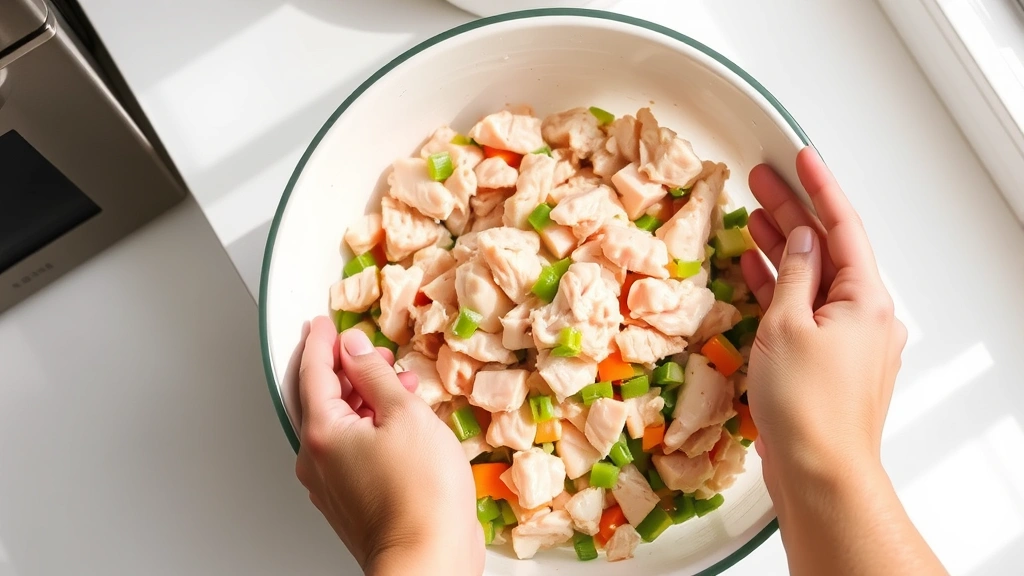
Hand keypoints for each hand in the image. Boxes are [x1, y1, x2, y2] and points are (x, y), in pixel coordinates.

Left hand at [294, 318, 483, 575]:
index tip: (323, 323)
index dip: (320, 341)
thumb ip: (375, 374)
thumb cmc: (421, 495)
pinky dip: (369, 425)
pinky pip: (351, 449)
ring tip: (397, 383)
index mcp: (323, 431)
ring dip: (363, 397)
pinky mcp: (351, 500)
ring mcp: (332, 483)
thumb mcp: (404, 414)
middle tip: (365, 348)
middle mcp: (317, 459)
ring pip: (338, 424)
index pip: (312, 371)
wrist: (428, 559)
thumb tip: (356, 348)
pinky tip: (399, 422)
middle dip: (344, 368)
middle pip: (319, 398)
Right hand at [740, 147, 906, 491]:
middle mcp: (864, 316)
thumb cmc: (806, 406)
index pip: (842, 226)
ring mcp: (846, 340)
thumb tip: (796, 240)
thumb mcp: (787, 326)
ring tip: (751, 216)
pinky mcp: (826, 362)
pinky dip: (780, 288)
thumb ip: (791, 275)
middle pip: (825, 249)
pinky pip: (803, 310)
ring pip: (811, 279)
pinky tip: (755, 272)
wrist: (819, 473)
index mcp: (865, 299)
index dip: (819, 187)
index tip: (801, 155)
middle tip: (760, 179)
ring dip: (781, 248)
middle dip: (791, 212)